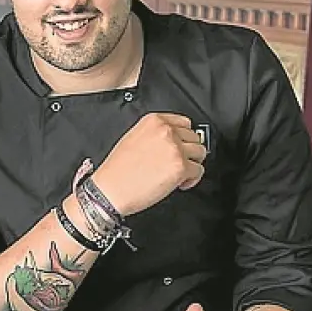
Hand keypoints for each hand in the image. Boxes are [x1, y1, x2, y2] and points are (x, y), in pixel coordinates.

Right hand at [91, 113, 206, 215]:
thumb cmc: (118, 170)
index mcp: (154, 121)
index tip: (181, 146)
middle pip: (195, 137)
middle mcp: (166, 131)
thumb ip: (156, 134)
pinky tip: (179, 183)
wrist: (111, 189)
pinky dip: (192, 179)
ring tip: (179, 173)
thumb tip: (175, 140)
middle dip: (188, 151)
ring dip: (192, 164)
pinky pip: (199, 171)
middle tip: (178, 163)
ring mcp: (175, 149)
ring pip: (200, 152)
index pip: (185, 123)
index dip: (184, 138)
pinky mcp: (181, 167)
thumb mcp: (134, 138)